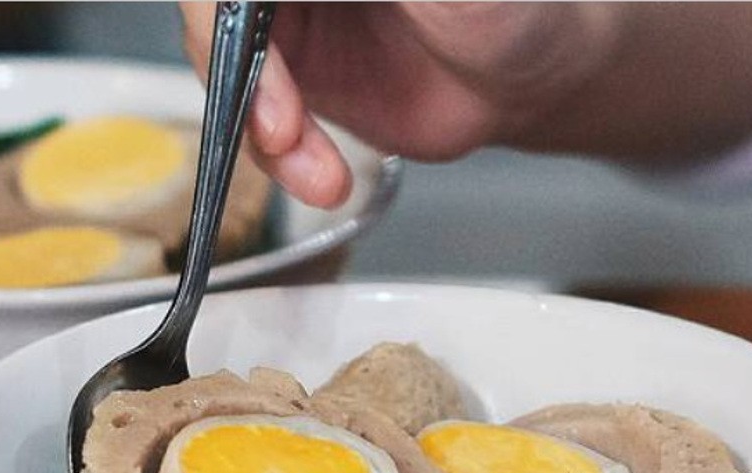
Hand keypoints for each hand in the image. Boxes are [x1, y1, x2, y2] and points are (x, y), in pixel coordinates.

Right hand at [179, 3, 751, 207]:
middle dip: (241, 76)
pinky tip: (319, 176)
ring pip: (225, 67)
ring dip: (260, 129)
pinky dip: (280, 158)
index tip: (247, 40)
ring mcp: (286, 19)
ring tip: (313, 165)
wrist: (533, 76)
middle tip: (280, 125)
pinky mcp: (292, 79)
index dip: (228, 9)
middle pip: (218, 12)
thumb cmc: (512, 8)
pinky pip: (254, 119)